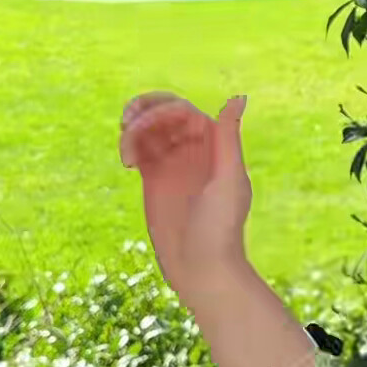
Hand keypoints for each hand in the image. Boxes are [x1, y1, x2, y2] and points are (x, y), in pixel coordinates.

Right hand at [120, 92, 252, 306]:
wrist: (202, 269)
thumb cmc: (221, 227)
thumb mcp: (227, 180)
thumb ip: (228, 138)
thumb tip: (238, 97)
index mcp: (215, 144)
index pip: (185, 110)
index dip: (163, 108)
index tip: (148, 124)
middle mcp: (193, 150)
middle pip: (164, 113)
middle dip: (144, 111)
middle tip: (128, 123)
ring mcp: (173, 164)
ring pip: (148, 129)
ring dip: (133, 128)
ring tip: (127, 151)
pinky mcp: (154, 180)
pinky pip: (139, 150)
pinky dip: (130, 146)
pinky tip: (129, 161)